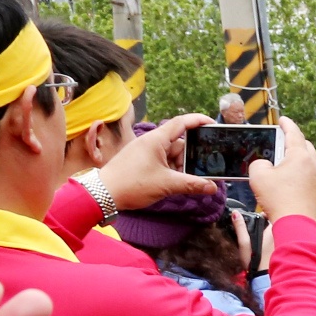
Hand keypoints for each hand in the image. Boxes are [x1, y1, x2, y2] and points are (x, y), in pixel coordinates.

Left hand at [94, 117, 214, 211]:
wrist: (103, 194)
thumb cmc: (131, 184)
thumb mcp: (166, 184)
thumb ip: (192, 184)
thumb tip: (212, 187)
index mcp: (156, 140)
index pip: (181, 123)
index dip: (198, 121)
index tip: (213, 124)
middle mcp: (151, 143)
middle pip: (180, 143)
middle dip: (193, 155)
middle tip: (207, 166)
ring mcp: (146, 153)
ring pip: (172, 155)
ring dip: (183, 166)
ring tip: (193, 180)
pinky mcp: (142, 163)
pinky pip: (163, 162)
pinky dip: (173, 171)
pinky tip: (180, 182)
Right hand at [248, 117, 315, 223]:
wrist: (297, 225)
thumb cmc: (278, 198)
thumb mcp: (258, 175)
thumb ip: (259, 163)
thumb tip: (266, 165)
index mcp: (301, 156)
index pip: (294, 133)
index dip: (287, 125)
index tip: (283, 120)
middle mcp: (313, 165)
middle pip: (305, 147)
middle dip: (293, 141)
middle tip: (282, 140)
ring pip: (308, 163)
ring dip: (296, 159)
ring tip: (282, 161)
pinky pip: (309, 177)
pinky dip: (299, 173)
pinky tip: (288, 180)